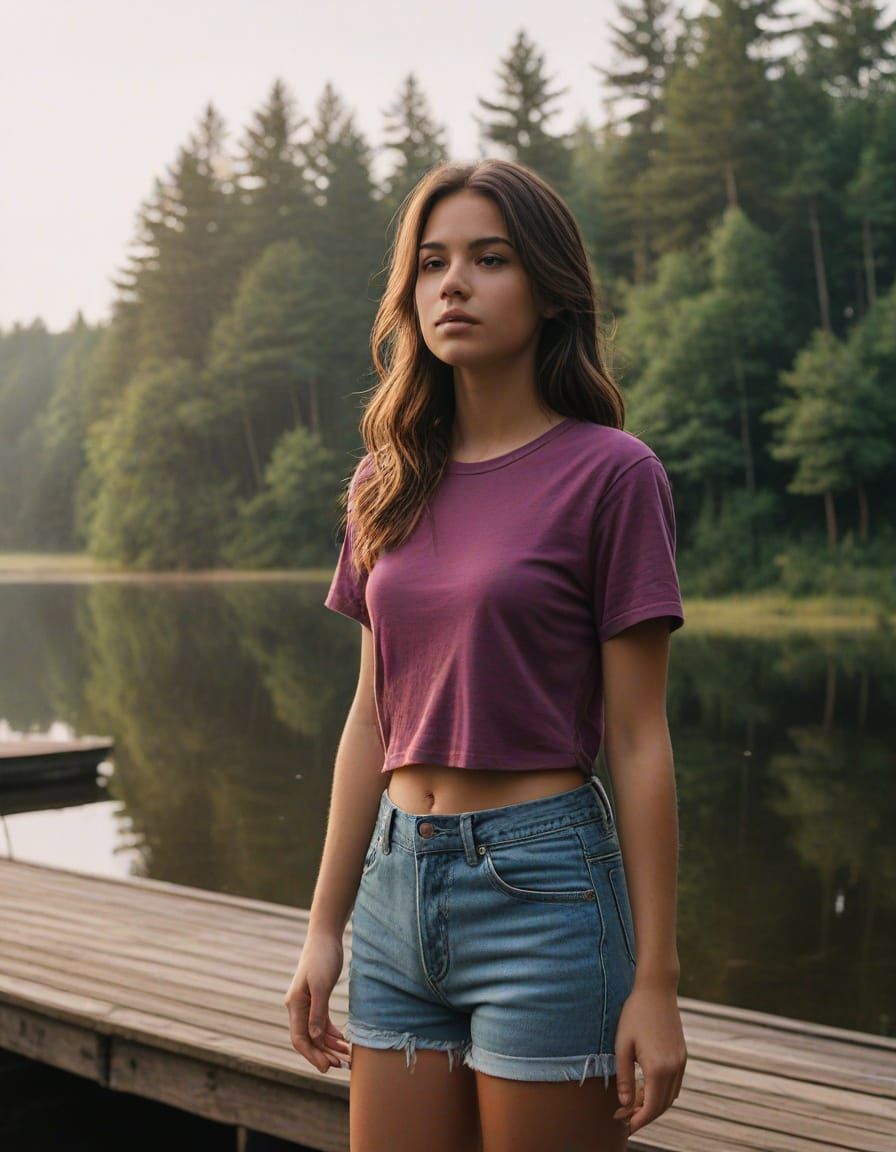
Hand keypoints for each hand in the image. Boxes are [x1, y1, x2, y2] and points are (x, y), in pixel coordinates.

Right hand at [284, 932, 351, 1073]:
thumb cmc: (322, 957)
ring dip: (329, 1046)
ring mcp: (307, 1004)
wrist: (325, 937)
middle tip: (341, 1066)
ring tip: (346, 1057)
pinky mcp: (317, 999)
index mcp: (295, 1005)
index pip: (300, 1039)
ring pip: (316, 1033)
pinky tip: (343, 1040)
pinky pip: (321, 1023)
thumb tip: (315, 1038)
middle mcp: (298, 1007)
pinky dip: (331, 1033)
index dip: (312, 1055)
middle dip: (323, 1054)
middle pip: (308, 1039)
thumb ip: (318, 1011)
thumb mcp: (321, 985)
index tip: (327, 1067)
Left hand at [613, 984, 686, 1135]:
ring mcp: (681, 1062)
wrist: (657, 990)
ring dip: (654, 1105)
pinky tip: (646, 1088)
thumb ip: (623, 1078)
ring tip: (633, 1104)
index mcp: (658, 1068)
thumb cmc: (635, 1014)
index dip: (639, 1120)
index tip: (625, 1125)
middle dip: (644, 1115)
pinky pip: (675, 1084)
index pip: (651, 1107)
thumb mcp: (622, 1046)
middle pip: (662, 1105)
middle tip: (625, 1117)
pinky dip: (662, 1092)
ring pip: (670, 1096)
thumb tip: (625, 1104)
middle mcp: (674, 1068)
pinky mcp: (682, 1055)